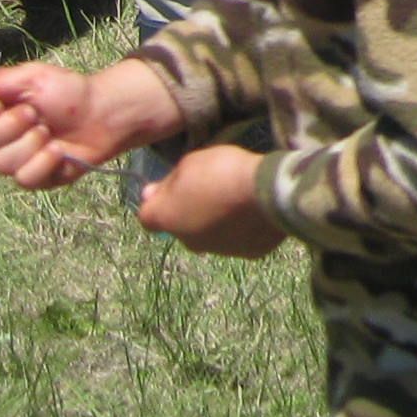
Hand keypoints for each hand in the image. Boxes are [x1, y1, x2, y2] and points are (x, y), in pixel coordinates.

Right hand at [0, 59, 178, 190]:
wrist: (104, 114)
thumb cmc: (69, 92)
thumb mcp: (34, 77)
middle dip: (10, 126)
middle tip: (35, 114)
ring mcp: (13, 158)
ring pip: (0, 163)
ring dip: (31, 143)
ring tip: (50, 131)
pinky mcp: (32, 177)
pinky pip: (24, 177)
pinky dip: (45, 161)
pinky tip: (59, 150)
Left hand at [138, 145, 284, 256]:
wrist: (268, 191)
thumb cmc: (222, 171)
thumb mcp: (190, 163)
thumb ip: (168, 182)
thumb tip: (148, 195)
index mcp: (166, 218)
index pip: (148, 217)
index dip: (160, 201)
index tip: (176, 186)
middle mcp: (187, 242)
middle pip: (182, 228)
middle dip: (190, 213)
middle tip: (212, 189)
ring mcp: (218, 251)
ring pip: (211, 236)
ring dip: (217, 221)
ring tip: (238, 198)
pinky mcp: (248, 253)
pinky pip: (240, 239)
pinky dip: (243, 228)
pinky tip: (255, 209)